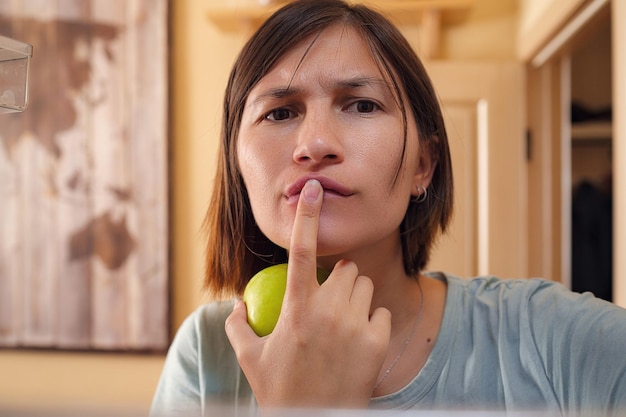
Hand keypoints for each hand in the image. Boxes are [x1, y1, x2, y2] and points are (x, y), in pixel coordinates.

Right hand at [225, 179, 390, 408]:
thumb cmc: (280, 392)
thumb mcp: (250, 360)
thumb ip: (237, 326)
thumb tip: (235, 304)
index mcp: (295, 310)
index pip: (299, 251)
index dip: (306, 216)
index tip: (312, 188)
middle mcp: (327, 312)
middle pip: (344, 269)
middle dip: (337, 280)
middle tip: (327, 303)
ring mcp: (355, 326)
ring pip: (363, 286)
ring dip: (354, 297)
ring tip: (341, 324)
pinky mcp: (378, 341)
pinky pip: (380, 311)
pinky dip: (371, 321)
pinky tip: (358, 342)